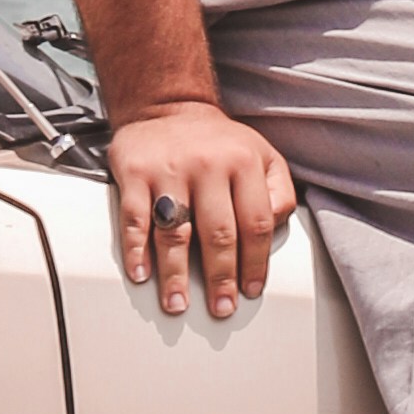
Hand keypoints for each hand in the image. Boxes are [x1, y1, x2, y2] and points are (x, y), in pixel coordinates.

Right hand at [107, 99, 297, 322]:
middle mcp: (208, 164)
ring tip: (178, 304)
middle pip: (218, 233)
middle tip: (220, 308)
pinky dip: (136, 249)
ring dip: (176, 274)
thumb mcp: (263, 156)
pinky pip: (135, 217)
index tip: (250, 290)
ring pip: (175, 231)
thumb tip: (273, 230)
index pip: (256, 223)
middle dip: (220, 278)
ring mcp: (169, 169)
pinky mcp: (135, 171)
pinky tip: (141, 273)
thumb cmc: (220, 143)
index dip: (255, 263)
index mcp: (244, 162)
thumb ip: (279, 193)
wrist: (167, 106)